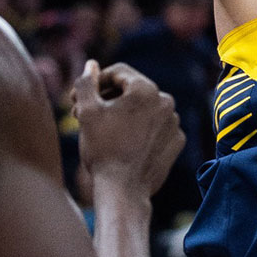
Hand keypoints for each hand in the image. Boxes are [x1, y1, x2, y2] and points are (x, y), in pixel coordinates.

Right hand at [73, 62, 184, 198]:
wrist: (123, 190)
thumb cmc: (102, 150)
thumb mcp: (87, 112)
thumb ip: (87, 83)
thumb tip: (91, 65)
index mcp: (146, 89)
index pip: (118, 73)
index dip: (96, 81)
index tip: (80, 96)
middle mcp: (166, 101)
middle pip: (132, 90)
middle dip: (107, 98)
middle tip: (83, 113)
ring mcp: (174, 122)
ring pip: (144, 109)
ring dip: (124, 114)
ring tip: (103, 130)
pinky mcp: (177, 141)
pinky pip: (155, 127)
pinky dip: (140, 130)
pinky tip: (123, 142)